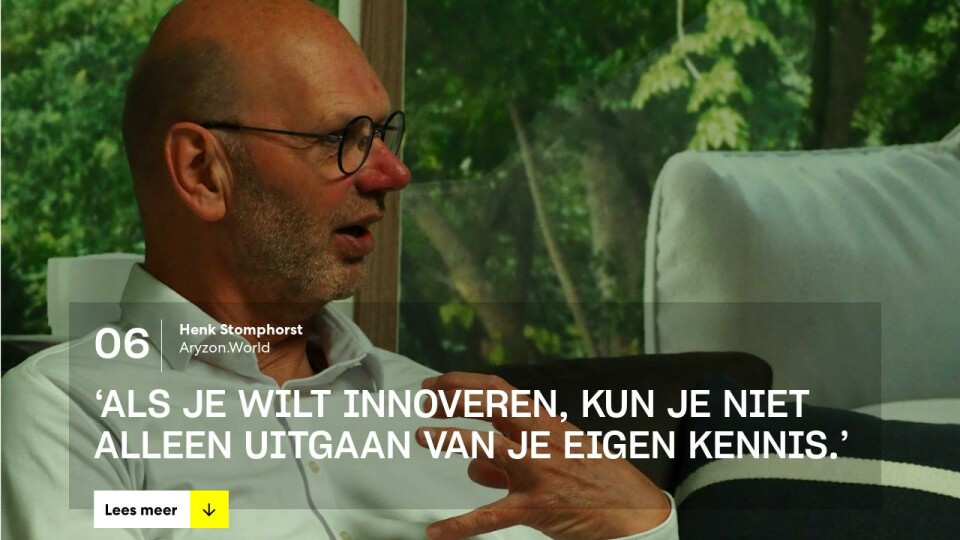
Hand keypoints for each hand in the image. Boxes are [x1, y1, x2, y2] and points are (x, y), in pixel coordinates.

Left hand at [417, 372, 669, 539]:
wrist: (636, 512)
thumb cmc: (602, 482)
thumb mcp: (558, 457)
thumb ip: (511, 462)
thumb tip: (473, 467)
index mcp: (547, 424)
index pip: (500, 391)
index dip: (465, 384)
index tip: (439, 387)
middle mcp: (542, 440)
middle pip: (494, 403)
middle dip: (456, 396)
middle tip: (428, 400)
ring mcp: (539, 472)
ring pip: (490, 446)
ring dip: (453, 437)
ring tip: (424, 435)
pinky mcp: (538, 507)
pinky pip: (492, 516)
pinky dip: (460, 525)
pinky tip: (437, 531)